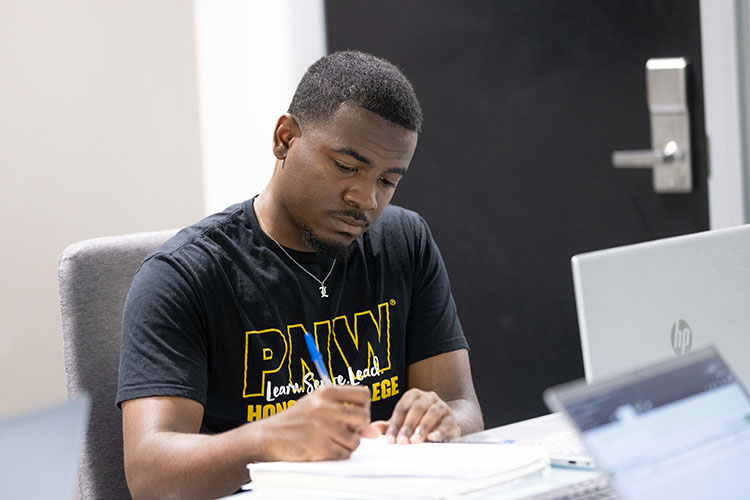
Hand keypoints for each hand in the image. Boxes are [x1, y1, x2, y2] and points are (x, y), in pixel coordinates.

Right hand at [253, 384, 370, 461]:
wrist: (269, 435)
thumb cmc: (294, 420)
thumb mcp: (318, 406)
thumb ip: (345, 412)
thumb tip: (373, 431)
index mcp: (326, 392)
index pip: (363, 395)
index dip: (364, 407)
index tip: (355, 414)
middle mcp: (326, 407)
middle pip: (363, 417)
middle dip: (358, 427)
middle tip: (346, 430)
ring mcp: (323, 427)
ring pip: (355, 440)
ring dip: (347, 444)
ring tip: (332, 440)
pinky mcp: (320, 446)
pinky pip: (343, 453)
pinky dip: (338, 454)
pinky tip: (325, 448)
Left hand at [378, 388, 459, 443]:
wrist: (445, 423)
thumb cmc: (420, 422)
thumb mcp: (404, 423)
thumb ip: (390, 425)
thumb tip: (373, 427)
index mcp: (413, 396)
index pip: (402, 408)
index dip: (395, 424)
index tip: (390, 440)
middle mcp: (427, 397)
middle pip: (416, 409)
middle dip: (408, 426)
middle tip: (402, 441)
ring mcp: (441, 406)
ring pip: (432, 412)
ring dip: (423, 427)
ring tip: (415, 440)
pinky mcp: (451, 418)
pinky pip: (446, 422)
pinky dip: (439, 431)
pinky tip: (432, 438)